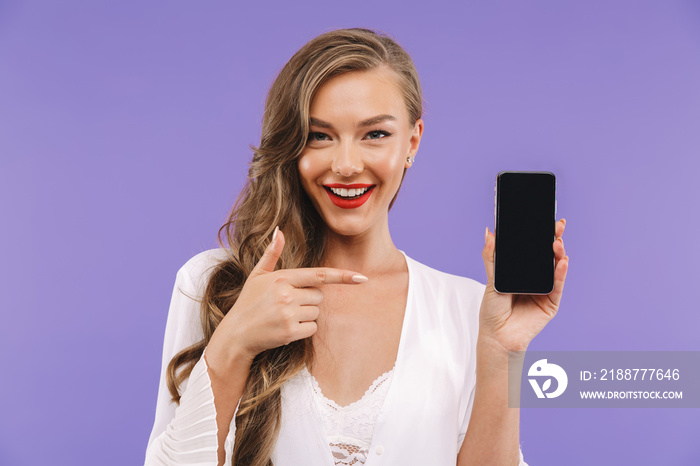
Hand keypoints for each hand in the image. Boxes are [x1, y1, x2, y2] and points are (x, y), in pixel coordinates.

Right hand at [206, 228, 367, 367]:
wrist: (236, 335)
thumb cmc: (248, 303)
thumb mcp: (257, 276)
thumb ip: (272, 254)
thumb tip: (278, 230)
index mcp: (281, 278)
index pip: (318, 275)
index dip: (342, 276)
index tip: (362, 278)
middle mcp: (286, 295)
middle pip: (319, 295)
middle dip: (309, 299)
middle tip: (287, 303)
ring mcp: (289, 314)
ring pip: (317, 312)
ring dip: (306, 314)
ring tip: (284, 316)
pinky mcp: (290, 332)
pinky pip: (313, 328)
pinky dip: (304, 329)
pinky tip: (286, 327)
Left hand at [478, 219, 568, 351]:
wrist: (497, 336)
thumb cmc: (493, 310)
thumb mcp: (491, 279)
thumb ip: (492, 257)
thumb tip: (489, 232)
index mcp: (522, 271)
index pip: (533, 250)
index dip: (540, 235)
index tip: (545, 220)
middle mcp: (535, 278)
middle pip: (548, 256)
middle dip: (554, 239)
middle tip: (558, 226)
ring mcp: (545, 289)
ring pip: (556, 268)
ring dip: (559, 254)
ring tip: (557, 244)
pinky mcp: (552, 302)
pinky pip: (558, 285)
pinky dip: (561, 273)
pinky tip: (563, 262)